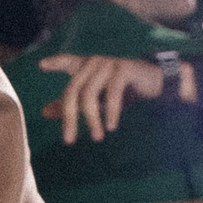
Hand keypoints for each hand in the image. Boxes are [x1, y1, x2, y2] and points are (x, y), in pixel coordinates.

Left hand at [35, 54, 197, 143]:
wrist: (161, 86)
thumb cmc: (128, 92)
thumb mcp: (98, 101)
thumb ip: (74, 105)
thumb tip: (44, 112)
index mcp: (88, 66)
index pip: (68, 62)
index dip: (56, 63)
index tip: (41, 66)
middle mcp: (96, 62)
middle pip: (73, 90)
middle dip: (69, 117)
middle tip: (69, 141)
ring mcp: (109, 63)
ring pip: (90, 94)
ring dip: (91, 120)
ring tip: (96, 138)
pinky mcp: (124, 68)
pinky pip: (112, 93)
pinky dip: (111, 112)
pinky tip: (111, 127)